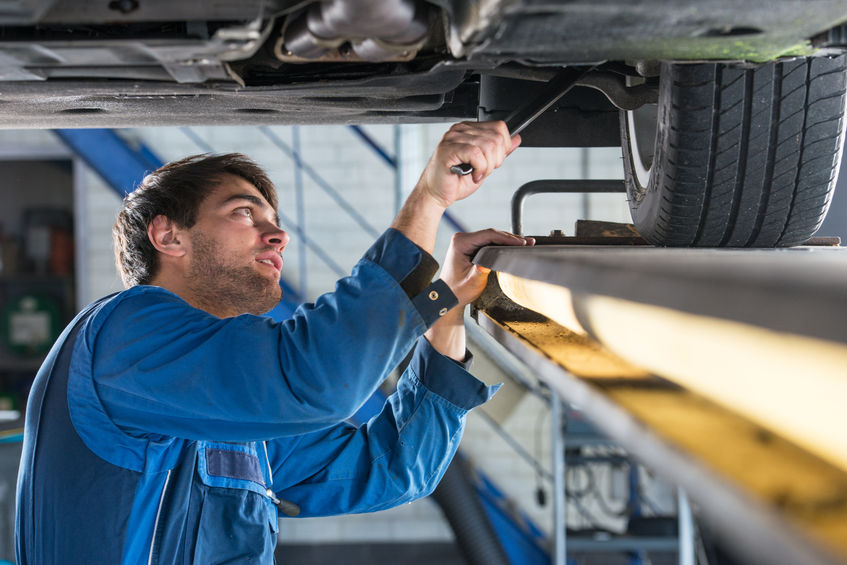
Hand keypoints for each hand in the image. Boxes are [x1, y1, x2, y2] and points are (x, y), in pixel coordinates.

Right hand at [417, 121, 519, 208]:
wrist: (435, 194)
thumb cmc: (455, 181)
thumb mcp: (484, 165)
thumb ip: (499, 151)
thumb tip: (516, 139)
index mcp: (469, 130)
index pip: (499, 127)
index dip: (503, 148)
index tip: (493, 162)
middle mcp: (460, 130)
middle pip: (496, 137)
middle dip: (496, 160)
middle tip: (484, 171)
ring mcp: (453, 138)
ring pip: (488, 146)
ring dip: (487, 166)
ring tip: (477, 174)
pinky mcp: (448, 149)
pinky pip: (476, 154)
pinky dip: (479, 168)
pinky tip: (472, 174)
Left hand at [424, 229, 532, 360]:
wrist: (448, 296)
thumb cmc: (457, 290)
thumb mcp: (472, 282)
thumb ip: (481, 271)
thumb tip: (489, 263)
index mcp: (460, 243)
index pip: (488, 235)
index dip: (507, 238)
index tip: (521, 242)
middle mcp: (462, 239)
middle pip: (491, 234)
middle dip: (510, 238)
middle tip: (528, 242)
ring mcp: (466, 241)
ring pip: (491, 237)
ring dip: (507, 241)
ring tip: (525, 243)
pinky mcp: (470, 246)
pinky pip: (488, 242)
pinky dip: (501, 244)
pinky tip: (513, 246)